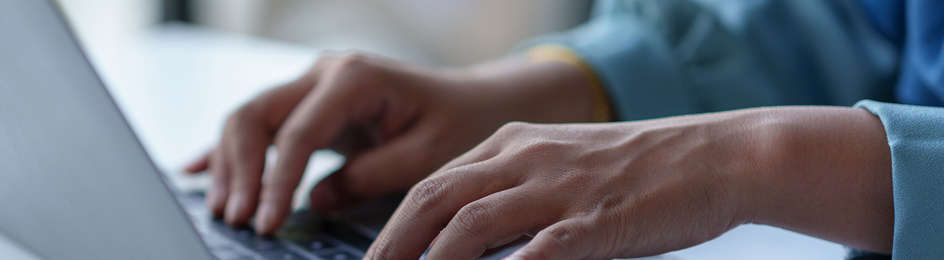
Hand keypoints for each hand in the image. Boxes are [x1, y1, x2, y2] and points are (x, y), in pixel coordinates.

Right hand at [183, 51, 597, 234]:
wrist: (480, 103)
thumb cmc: (461, 124)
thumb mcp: (427, 157)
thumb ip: (371, 177)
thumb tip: (316, 201)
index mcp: (354, 78)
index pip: (296, 133)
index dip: (274, 181)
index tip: (266, 222)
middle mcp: (325, 73)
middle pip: (255, 115)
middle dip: (238, 169)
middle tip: (237, 218)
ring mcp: (312, 85)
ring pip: (248, 118)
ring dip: (229, 164)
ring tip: (224, 210)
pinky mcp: (309, 105)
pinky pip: (260, 125)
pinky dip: (228, 149)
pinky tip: (195, 170)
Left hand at [365, 106, 893, 259]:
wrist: (719, 156)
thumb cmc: (641, 173)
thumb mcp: (562, 169)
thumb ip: (514, 198)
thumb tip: (467, 241)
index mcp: (512, 146)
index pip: (432, 184)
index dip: (393, 226)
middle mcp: (525, 160)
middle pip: (433, 200)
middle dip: (392, 245)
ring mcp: (558, 188)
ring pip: (470, 223)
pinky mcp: (594, 219)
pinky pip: (537, 249)